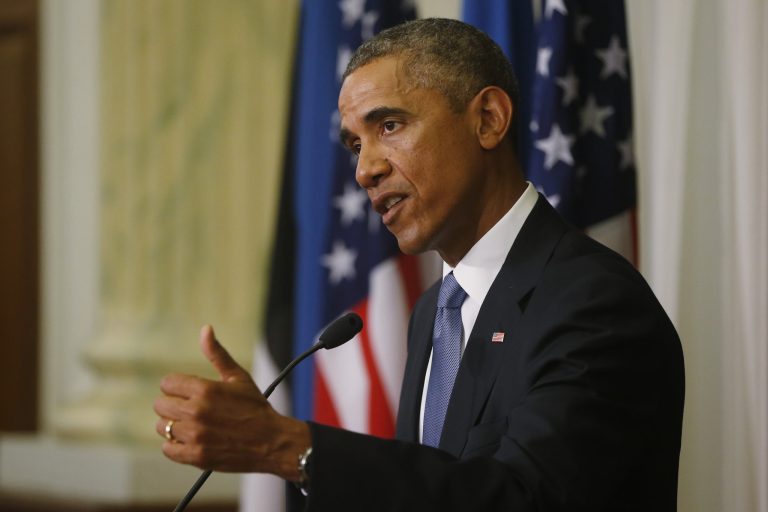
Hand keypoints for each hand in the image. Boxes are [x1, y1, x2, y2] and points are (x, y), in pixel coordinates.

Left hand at [153, 325, 309, 479]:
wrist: (271, 441)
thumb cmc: (255, 407)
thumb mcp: (238, 377)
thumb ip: (217, 353)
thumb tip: (205, 329)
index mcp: (205, 389)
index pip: (167, 384)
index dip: (176, 387)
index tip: (187, 392)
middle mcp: (196, 411)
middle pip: (161, 405)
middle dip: (173, 405)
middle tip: (190, 409)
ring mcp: (195, 435)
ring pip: (162, 427)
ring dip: (174, 426)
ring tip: (192, 425)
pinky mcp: (196, 456)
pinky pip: (168, 449)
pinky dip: (175, 446)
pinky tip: (190, 440)